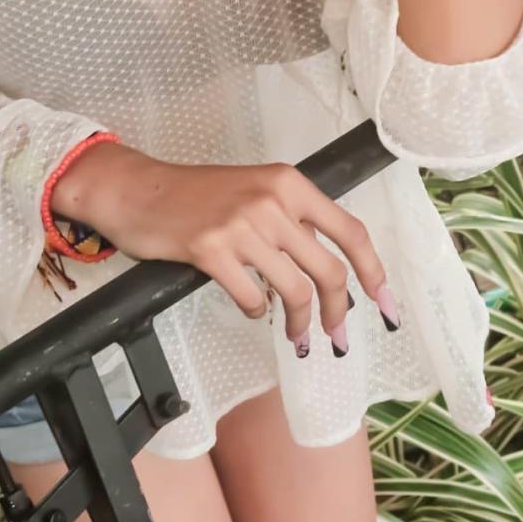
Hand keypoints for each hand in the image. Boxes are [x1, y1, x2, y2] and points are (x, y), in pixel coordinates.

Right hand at [52, 142, 393, 357]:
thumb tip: (329, 271)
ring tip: (296, 338)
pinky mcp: (210, 250)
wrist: (137, 190)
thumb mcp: (254, 191)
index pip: (351, 232)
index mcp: (289, 183)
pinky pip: (252, 299)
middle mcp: (271, 201)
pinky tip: (252, 309)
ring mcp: (241, 226)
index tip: (385, 305)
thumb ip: (291, 220)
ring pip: (294, 291)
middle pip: (329, 271)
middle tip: (336, 337)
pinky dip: (258, 312)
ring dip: (299, 325)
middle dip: (339, 313)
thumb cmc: (196, 195)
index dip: (374, 273)